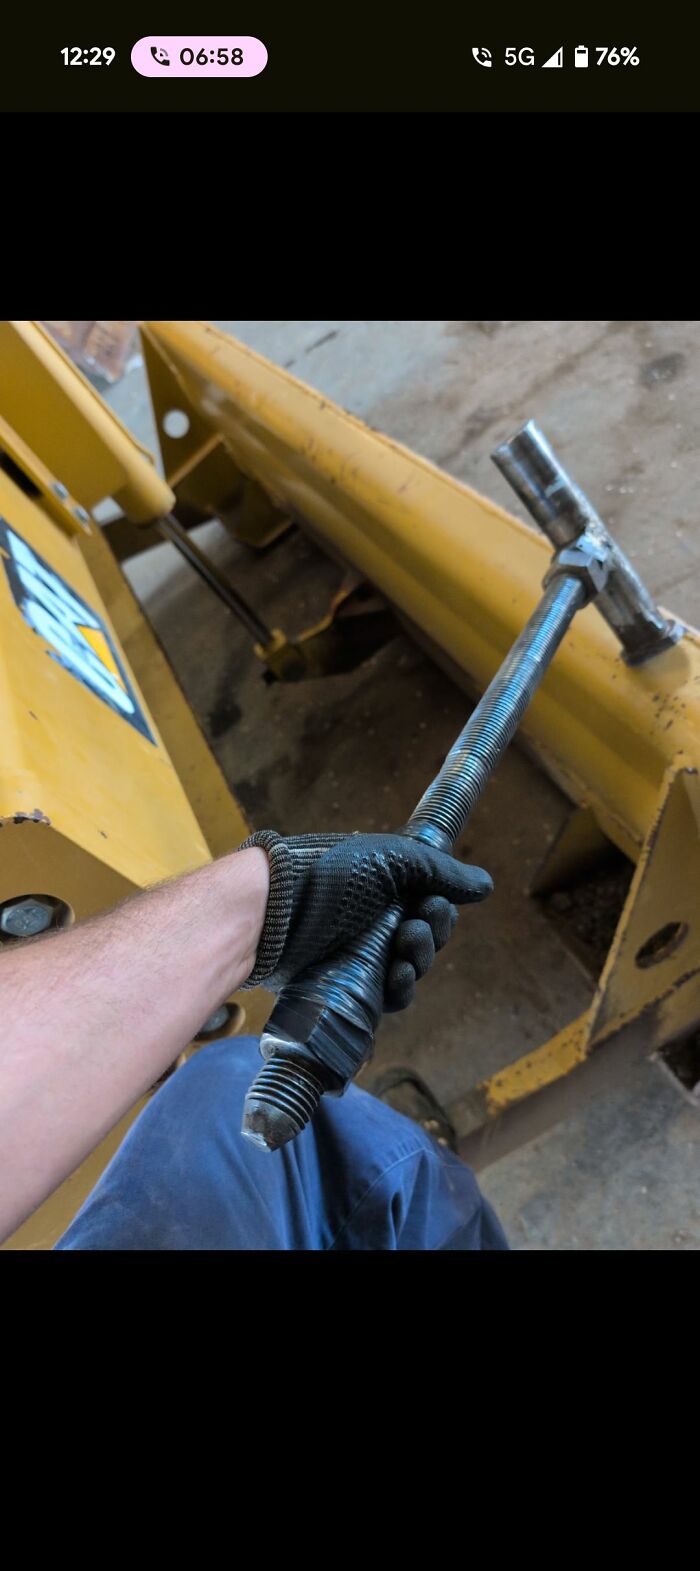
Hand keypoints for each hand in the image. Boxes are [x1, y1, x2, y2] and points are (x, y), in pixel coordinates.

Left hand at [239, 830, 491, 1008]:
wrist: (275, 912)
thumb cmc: (330, 876)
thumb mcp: (393, 860)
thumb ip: (441, 872)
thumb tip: (485, 885)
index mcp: (385, 886)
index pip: (432, 906)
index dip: (440, 910)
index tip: (432, 905)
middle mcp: (374, 919)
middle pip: (426, 941)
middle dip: (430, 936)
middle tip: (412, 929)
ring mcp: (359, 953)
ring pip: (410, 971)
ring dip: (417, 962)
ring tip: (402, 951)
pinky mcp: (346, 985)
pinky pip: (386, 996)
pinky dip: (399, 988)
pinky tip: (395, 977)